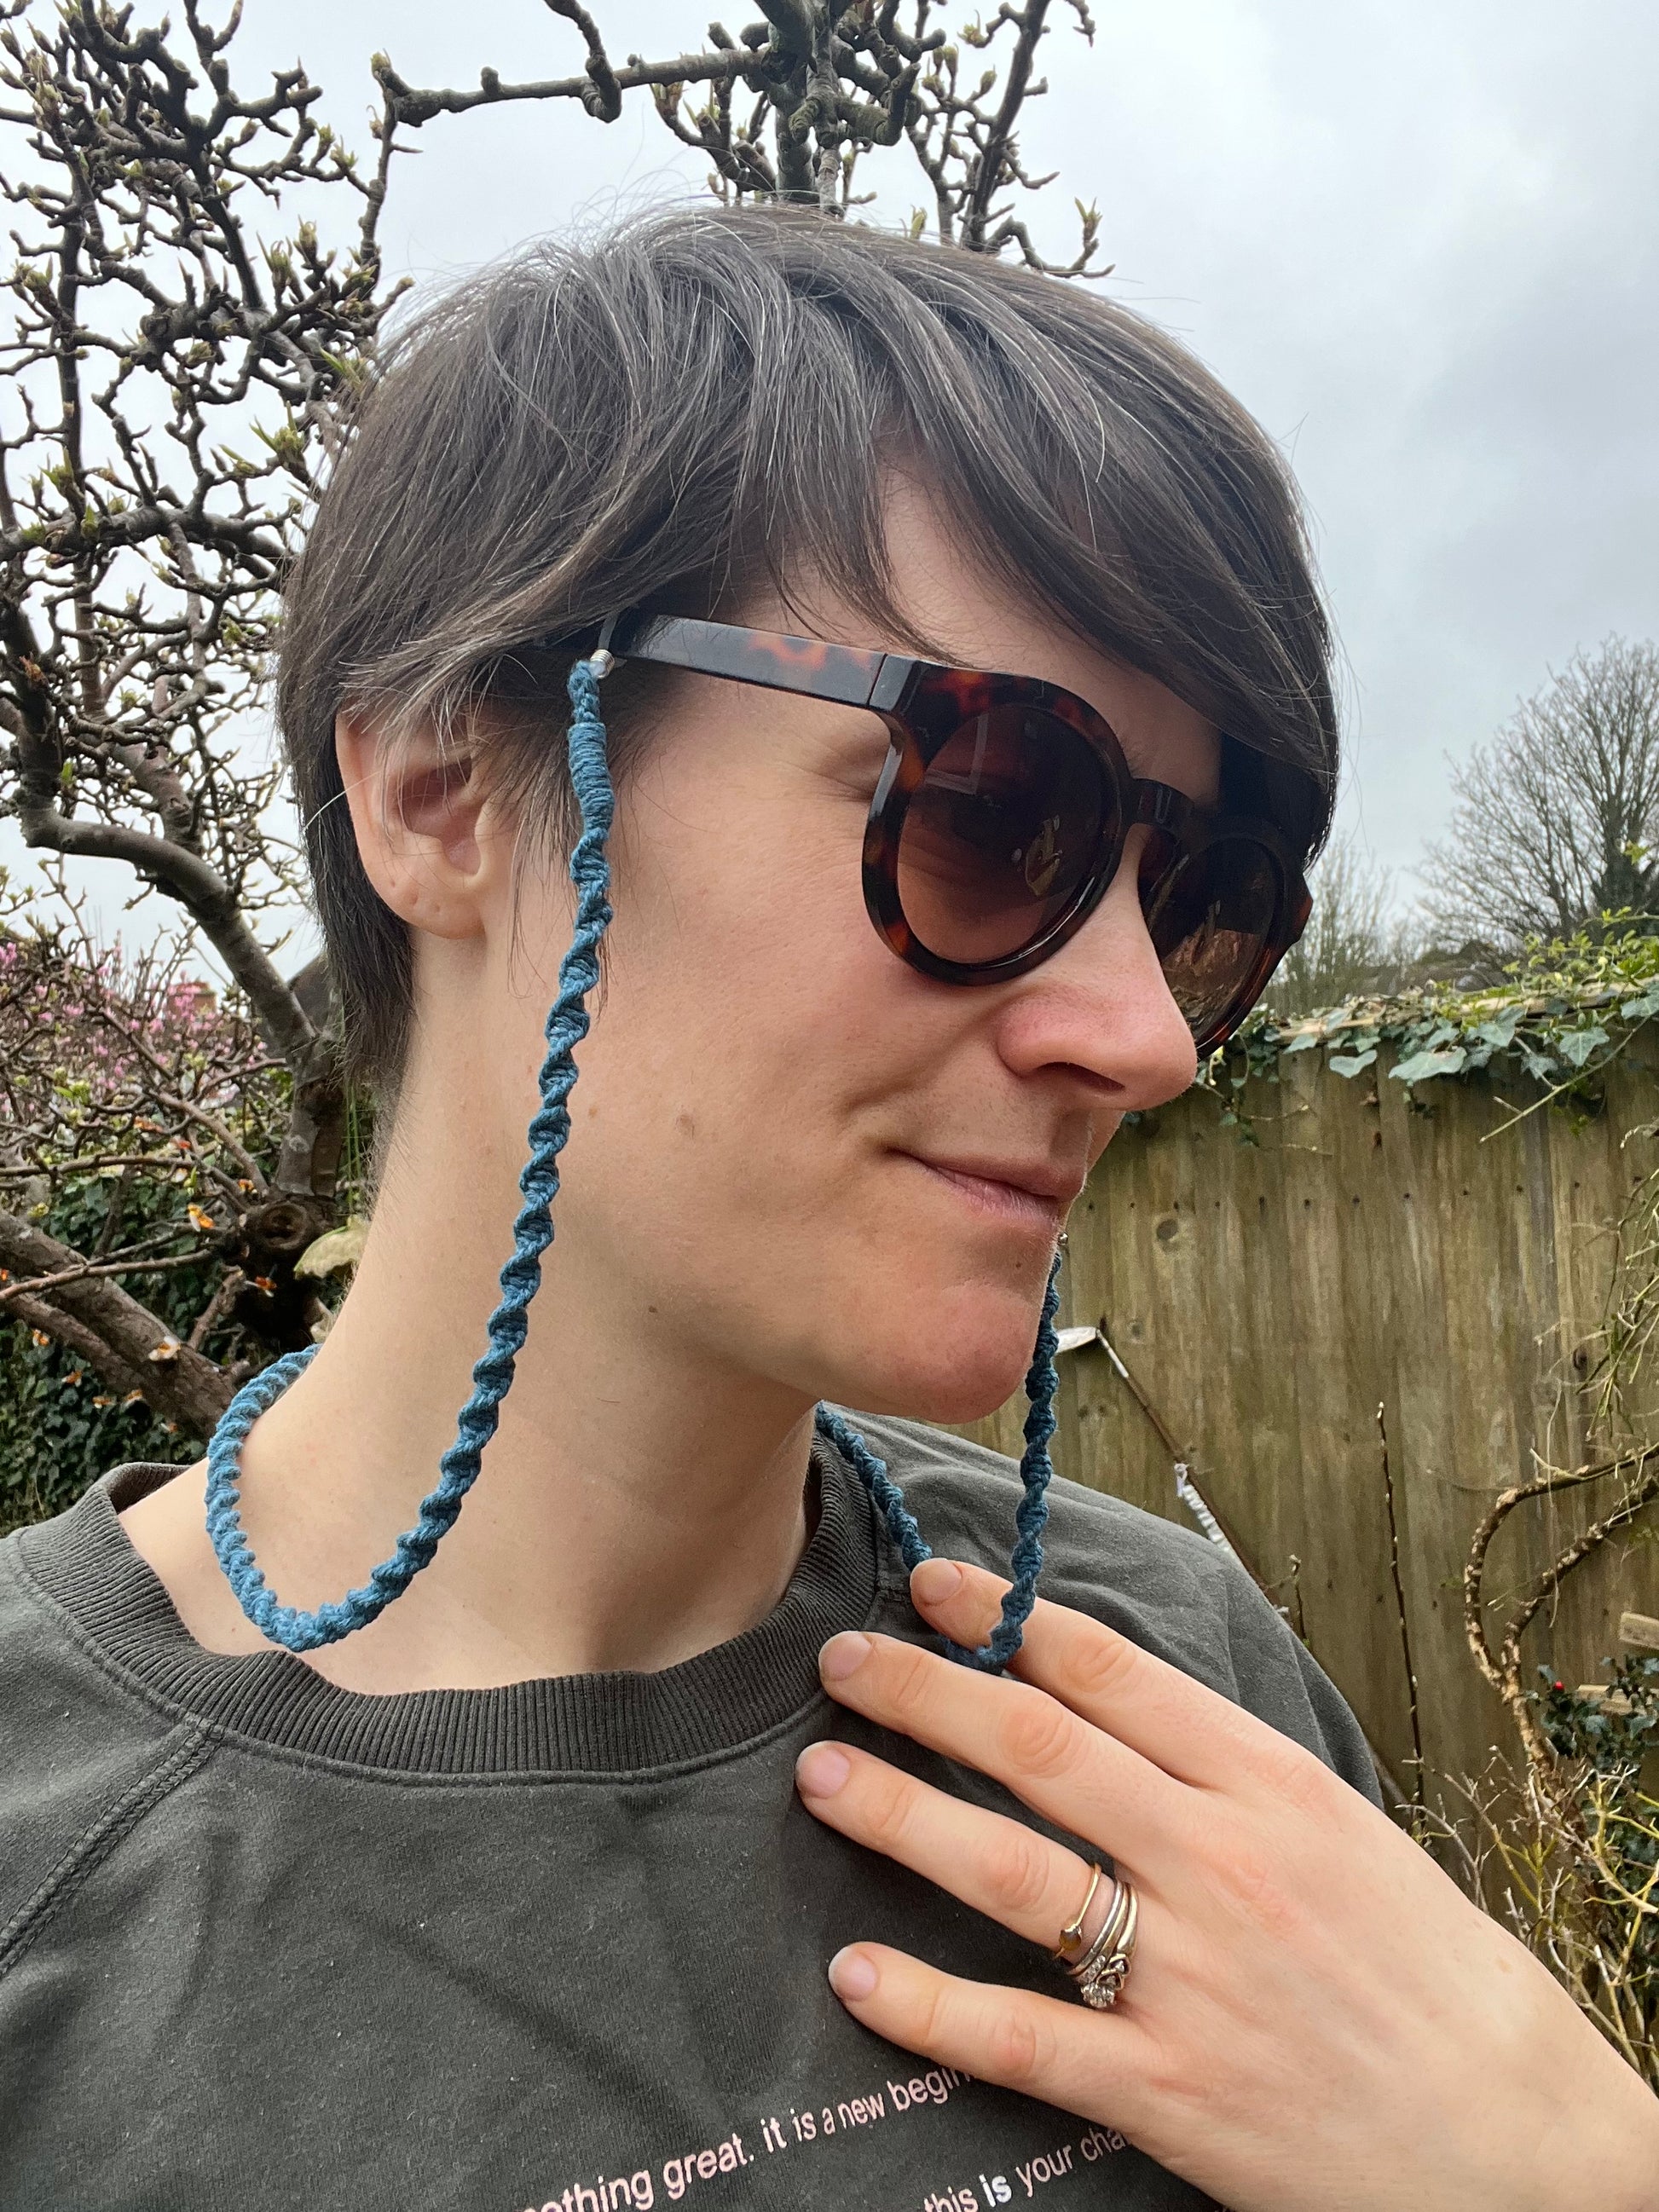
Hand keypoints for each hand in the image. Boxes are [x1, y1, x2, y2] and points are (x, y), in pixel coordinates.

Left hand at [794, 1556, 1658, 2211]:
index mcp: (1271, 1788)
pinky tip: (857, 1972)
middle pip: (1041, 1753)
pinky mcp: (1167, 2091)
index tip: (934, 1584)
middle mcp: (1223, 1865)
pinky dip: (929, 2006)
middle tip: (843, 1659)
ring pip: (1013, 1875)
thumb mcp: (1341, 1829)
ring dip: (902, 1817)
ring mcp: (1191, 1979)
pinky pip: (1021, 2038)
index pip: (1113, 1677)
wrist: (1517, 2141)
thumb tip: (1104, 1692)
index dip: (1007, 1621)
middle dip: (926, 1694)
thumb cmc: (1426, 1972)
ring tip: (821, 1777)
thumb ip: (1224, 1767)